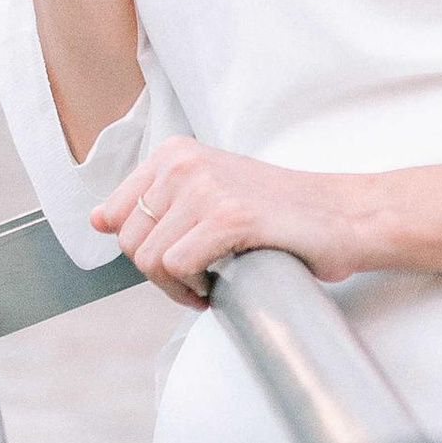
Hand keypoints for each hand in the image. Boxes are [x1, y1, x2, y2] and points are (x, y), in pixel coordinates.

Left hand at [93, 136, 355, 303]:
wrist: (344, 217)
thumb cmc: (278, 213)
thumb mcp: (208, 191)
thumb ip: (156, 201)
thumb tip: (97, 219)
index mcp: (175, 152)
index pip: (115, 217)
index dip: (143, 249)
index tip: (178, 257)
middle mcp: (185, 162)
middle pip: (130, 244)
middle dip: (160, 275)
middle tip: (200, 278)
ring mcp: (207, 187)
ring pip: (150, 261)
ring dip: (179, 286)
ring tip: (214, 281)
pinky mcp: (230, 217)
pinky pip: (178, 267)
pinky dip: (195, 289)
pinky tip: (223, 285)